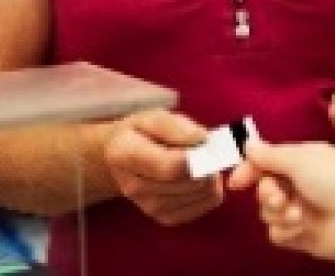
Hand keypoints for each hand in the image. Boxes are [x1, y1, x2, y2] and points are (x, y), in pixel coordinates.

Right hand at [103, 109, 222, 225]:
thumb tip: (200, 140)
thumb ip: (176, 127)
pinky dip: (211, 193)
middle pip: (187, 182)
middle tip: (210, 150)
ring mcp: (147, 206)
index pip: (169, 167)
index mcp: (125, 155)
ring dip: (212, 178)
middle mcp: (133, 187)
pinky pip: (201, 208)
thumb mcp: (153, 118)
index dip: (197, 158)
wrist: (122, 158)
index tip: (207, 145)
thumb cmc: (142, 133)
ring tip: (207, 162)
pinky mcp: (164, 217)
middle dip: (208, 165)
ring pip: (198, 195)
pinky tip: (205, 179)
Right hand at [229, 140, 334, 261]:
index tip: (236, 182)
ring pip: (267, 212)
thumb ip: (272, 155)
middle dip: (267, 193)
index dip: (250, 170)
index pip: (267, 161)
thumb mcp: (303, 161)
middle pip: (264, 187)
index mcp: (303, 160)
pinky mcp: (299, 234)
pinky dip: (286, 230)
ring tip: (297, 214)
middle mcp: (300, 183)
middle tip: (279, 196)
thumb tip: (248, 144)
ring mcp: (299, 209)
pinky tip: (301, 227)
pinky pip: (276, 233)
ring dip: (278, 212)